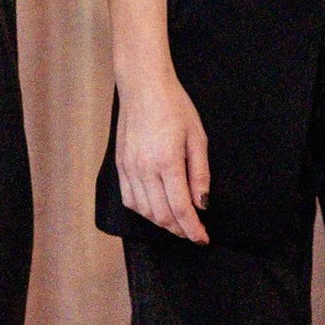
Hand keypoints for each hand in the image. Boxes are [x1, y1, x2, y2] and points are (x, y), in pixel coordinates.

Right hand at [114, 61, 210, 242]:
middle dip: (180, 230)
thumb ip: (200, 173)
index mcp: (167, 162)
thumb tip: (203, 203)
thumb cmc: (174, 106)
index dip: (193, 229)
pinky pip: (129, 200)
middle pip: (162, 216)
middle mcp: (145, 169)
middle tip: (194, 232)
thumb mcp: (197, 137)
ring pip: (145, 211)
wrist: (143, 86)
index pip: (181, 209)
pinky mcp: (120, 165)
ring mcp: (129, 168)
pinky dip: (144, 211)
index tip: (203, 238)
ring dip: (162, 223)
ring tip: (178, 222)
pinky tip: (156, 209)